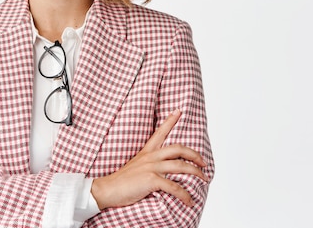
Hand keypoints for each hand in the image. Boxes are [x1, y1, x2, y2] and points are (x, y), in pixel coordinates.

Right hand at [91, 109, 208, 209]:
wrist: (107, 189)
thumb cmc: (121, 181)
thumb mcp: (136, 166)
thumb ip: (148, 165)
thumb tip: (161, 170)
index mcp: (146, 152)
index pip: (160, 132)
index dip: (170, 121)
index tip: (178, 111)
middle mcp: (151, 157)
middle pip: (178, 148)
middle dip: (194, 154)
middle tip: (204, 162)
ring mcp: (151, 167)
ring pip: (181, 166)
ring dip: (196, 173)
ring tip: (204, 179)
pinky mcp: (151, 180)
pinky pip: (174, 187)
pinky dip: (185, 195)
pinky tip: (189, 201)